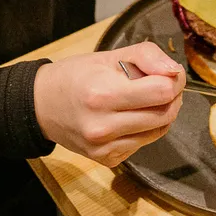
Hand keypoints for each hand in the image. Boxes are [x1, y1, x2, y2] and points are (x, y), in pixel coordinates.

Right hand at [33, 42, 184, 166]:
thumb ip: (146, 56)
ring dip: (162, 112)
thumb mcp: (109, 55)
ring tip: (146, 99)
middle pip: (165, 114)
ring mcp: (105, 147)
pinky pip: (143, 143)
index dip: (173, 80)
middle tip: (163, 85)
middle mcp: (103, 126)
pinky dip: (145, 128)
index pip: (162, 91)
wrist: (41, 106)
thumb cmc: (75, 76)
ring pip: (159, 131)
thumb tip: (174, 72)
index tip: (169, 73)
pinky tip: (130, 116)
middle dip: (172, 96)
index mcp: (103, 94)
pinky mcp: (107, 159)